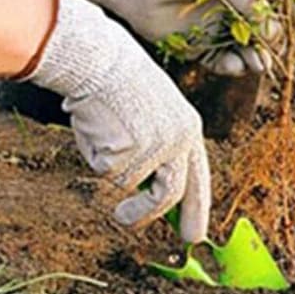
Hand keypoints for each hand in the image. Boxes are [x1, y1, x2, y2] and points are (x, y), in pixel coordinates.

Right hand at [24, 0, 210, 241]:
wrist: (100, 58)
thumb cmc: (120, 85)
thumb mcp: (154, 114)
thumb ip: (160, 150)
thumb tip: (152, 194)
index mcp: (190, 128)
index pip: (199, 178)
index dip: (197, 208)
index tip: (195, 234)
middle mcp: (179, 140)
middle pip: (171, 194)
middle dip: (148, 215)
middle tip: (126, 220)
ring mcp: (155, 146)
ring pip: (130, 184)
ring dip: (112, 170)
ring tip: (103, 140)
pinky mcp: (128, 150)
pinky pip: (106, 171)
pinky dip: (96, 156)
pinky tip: (98, 127)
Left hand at [36, 0, 270, 75]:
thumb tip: (264, 13)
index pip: (270, 0)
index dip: (288, 13)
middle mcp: (231, 6)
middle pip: (261, 28)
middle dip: (271, 41)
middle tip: (273, 49)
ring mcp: (216, 27)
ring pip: (244, 48)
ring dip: (255, 57)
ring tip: (258, 64)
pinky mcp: (198, 47)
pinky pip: (221, 60)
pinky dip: (231, 66)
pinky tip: (234, 66)